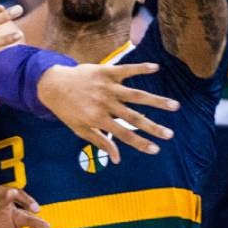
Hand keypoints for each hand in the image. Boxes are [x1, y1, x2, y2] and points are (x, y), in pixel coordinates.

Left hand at [38, 62, 178, 163]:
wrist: (53, 85)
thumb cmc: (67, 110)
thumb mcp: (80, 129)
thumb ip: (100, 142)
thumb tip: (117, 159)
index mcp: (99, 120)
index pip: (124, 135)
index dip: (140, 143)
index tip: (156, 149)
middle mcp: (106, 104)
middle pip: (134, 118)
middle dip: (153, 127)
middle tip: (170, 134)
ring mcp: (107, 87)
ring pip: (136, 95)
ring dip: (156, 101)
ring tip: (174, 105)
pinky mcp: (106, 72)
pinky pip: (127, 70)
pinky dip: (141, 68)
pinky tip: (156, 68)